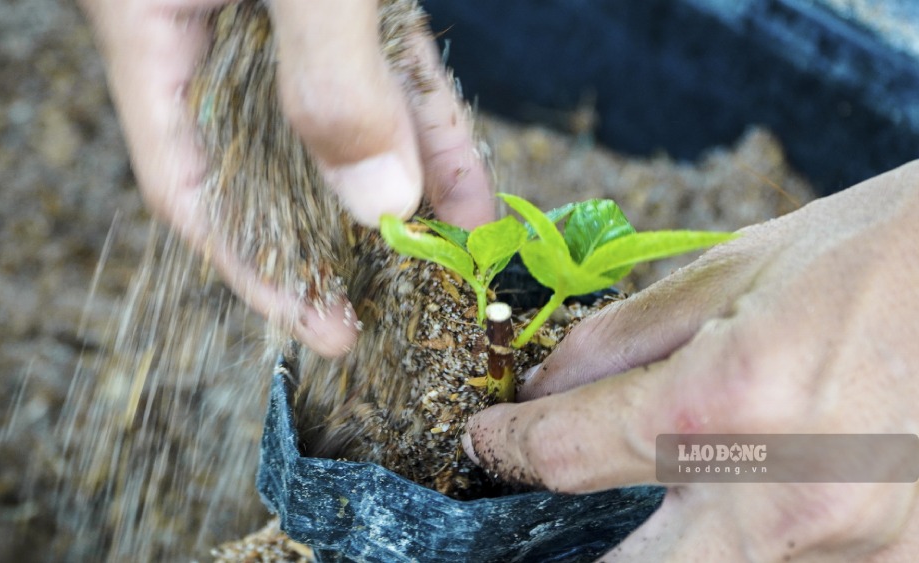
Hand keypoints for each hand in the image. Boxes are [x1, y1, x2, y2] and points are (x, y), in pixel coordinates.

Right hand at [80, 0, 493, 356]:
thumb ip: (329, 78)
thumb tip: (380, 204)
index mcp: (149, 24)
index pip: (191, 187)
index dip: (257, 270)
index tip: (325, 328)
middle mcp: (208, 30)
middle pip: (271, 166)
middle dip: (343, 233)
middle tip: (404, 297)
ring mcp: (274, 13)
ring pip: (341, 117)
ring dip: (406, 177)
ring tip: (459, 240)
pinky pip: (381, 65)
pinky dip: (424, 115)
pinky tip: (466, 172)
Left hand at [463, 160, 918, 560]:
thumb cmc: (869, 254)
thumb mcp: (731, 271)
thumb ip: (620, 342)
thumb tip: (544, 386)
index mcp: (722, 404)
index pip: (566, 455)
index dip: (509, 446)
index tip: (490, 440)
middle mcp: (779, 498)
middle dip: (571, 546)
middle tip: (556, 497)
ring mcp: (849, 547)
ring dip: (671, 544)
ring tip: (681, 480)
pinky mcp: (899, 560)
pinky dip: (753, 536)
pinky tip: (760, 487)